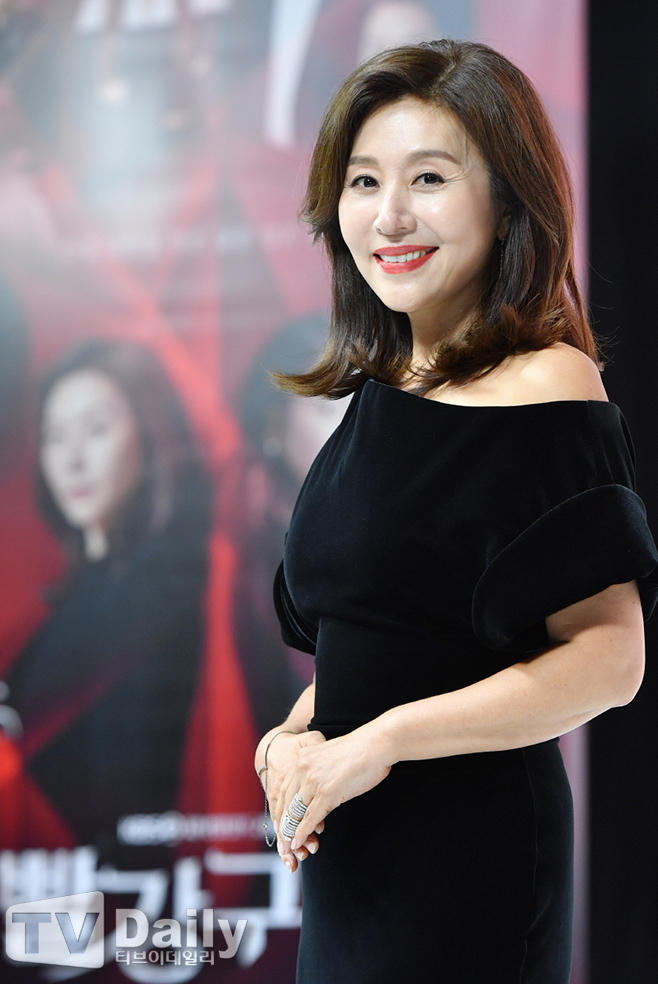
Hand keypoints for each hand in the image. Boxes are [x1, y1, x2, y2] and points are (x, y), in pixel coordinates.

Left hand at [276, 724, 391, 853]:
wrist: (376, 744)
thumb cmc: (361, 749)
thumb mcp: (330, 756)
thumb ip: (320, 770)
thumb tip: (320, 786)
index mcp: (303, 757)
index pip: (284, 788)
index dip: (282, 808)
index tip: (281, 822)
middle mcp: (302, 768)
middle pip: (286, 802)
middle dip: (283, 824)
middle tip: (281, 840)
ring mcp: (313, 781)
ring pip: (295, 813)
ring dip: (290, 833)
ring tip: (287, 847)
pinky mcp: (326, 793)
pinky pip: (309, 818)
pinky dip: (302, 833)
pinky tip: (298, 842)